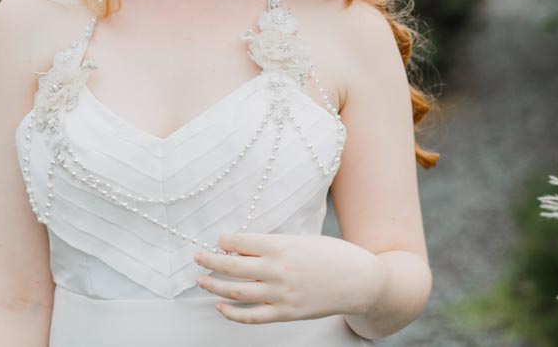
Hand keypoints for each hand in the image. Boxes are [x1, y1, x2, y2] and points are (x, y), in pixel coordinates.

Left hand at [193, 232, 386, 323]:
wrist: (359, 281)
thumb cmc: (334, 255)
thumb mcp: (303, 240)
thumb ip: (275, 244)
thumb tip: (244, 248)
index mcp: (282, 246)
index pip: (241, 242)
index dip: (225, 241)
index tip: (219, 240)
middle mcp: (277, 269)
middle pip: (232, 266)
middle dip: (210, 260)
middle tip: (198, 256)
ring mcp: (280, 294)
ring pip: (235, 291)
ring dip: (214, 284)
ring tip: (202, 279)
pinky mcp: (285, 313)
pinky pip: (251, 316)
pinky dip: (231, 312)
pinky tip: (221, 305)